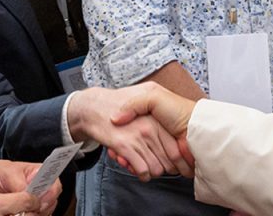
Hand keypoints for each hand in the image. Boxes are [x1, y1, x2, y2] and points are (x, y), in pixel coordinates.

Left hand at [0, 144, 60, 215]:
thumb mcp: (8, 174)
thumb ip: (20, 186)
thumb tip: (30, 197)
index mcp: (41, 174)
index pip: (55, 186)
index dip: (49, 195)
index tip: (39, 201)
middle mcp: (40, 188)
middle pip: (51, 203)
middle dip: (39, 208)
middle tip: (25, 209)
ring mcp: (34, 201)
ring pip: (43, 213)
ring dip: (32, 214)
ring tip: (16, 211)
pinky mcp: (27, 211)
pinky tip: (14, 214)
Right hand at [69, 85, 192, 180]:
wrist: (94, 107)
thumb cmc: (119, 104)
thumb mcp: (145, 97)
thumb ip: (161, 116)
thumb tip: (175, 135)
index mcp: (158, 119)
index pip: (177, 149)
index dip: (179, 163)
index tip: (177, 167)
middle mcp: (151, 128)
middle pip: (169, 161)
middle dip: (166, 169)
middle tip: (158, 166)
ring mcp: (138, 137)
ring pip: (156, 168)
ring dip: (152, 172)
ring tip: (146, 167)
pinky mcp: (124, 146)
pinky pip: (142, 169)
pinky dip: (142, 174)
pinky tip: (138, 170)